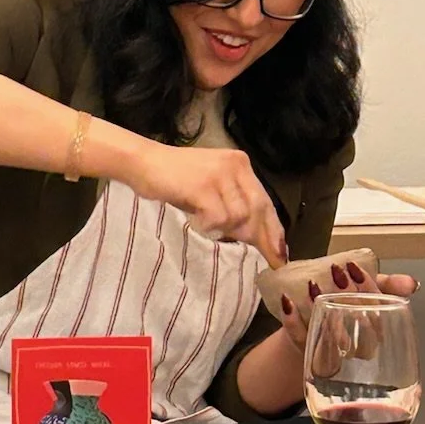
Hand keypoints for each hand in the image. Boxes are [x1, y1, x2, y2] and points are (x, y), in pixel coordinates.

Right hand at [129, 143, 286, 265]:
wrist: (143, 162)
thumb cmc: (175, 178)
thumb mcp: (211, 186)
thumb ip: (234, 203)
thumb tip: (256, 236)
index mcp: (240, 163)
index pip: (265, 201)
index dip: (274, 230)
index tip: (281, 253)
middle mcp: (235, 166)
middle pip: (258, 210)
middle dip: (262, 239)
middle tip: (267, 261)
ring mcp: (219, 175)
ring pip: (239, 217)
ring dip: (227, 230)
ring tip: (210, 226)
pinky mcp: (203, 186)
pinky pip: (218, 218)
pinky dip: (210, 226)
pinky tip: (198, 221)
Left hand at [280, 265, 420, 358]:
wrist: (316, 335)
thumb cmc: (347, 311)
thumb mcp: (366, 294)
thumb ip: (387, 286)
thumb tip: (413, 283)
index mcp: (372, 328)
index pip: (376, 309)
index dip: (368, 288)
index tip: (354, 267)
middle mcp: (354, 343)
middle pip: (352, 320)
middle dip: (344, 294)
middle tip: (335, 271)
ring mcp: (329, 349)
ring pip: (326, 331)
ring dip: (318, 307)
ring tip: (312, 285)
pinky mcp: (305, 350)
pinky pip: (299, 338)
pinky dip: (292, 320)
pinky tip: (287, 301)